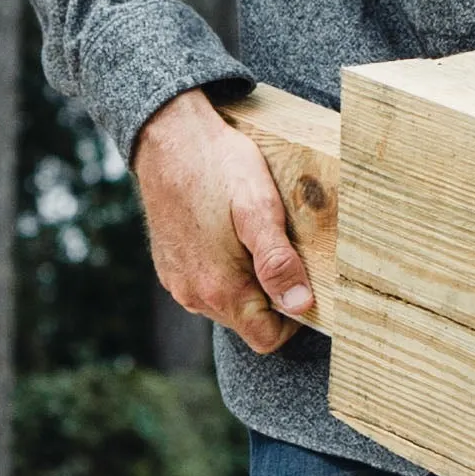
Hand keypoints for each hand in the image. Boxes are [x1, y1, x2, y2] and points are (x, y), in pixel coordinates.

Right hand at [131, 87, 313, 352]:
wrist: (169, 137)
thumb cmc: (219, 167)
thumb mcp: (259, 209)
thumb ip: (278, 261)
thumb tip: (300, 305)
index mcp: (220, 289)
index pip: (267, 338)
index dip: (293, 316)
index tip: (306, 279)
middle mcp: (194, 295)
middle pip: (248, 320)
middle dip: (272, 293)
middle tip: (284, 245)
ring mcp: (178, 281)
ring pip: (228, 302)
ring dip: (250, 279)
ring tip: (258, 233)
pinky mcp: (170, 265)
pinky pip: (206, 283)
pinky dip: (225, 267)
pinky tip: (231, 230)